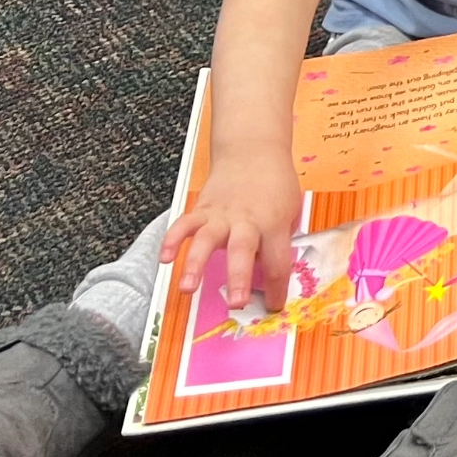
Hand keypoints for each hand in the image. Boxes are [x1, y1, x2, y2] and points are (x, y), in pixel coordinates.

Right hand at [158, 150, 302, 311]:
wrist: (254, 150)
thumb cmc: (276, 183)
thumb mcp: (292, 210)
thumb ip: (281, 240)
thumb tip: (271, 271)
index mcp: (274, 222)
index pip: (278, 260)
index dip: (278, 287)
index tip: (274, 306)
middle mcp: (247, 219)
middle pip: (243, 250)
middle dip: (239, 278)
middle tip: (236, 303)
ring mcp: (222, 214)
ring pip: (207, 239)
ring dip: (196, 264)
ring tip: (187, 288)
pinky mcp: (203, 208)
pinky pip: (184, 224)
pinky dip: (173, 240)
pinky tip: (164, 258)